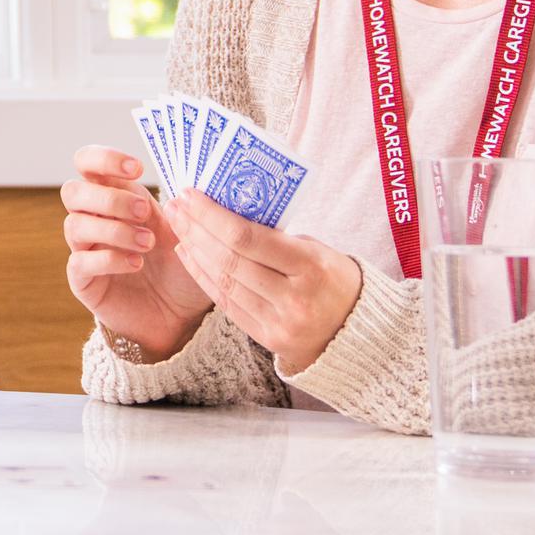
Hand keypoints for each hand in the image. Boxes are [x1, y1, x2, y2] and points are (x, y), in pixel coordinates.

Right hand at [61, 145, 211, 357]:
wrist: (180, 315)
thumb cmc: (179, 266)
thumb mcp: (183, 231)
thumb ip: (177, 206)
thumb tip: (184, 187)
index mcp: (114, 196)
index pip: (88, 163)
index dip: (104, 159)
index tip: (137, 168)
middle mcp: (92, 219)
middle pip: (72, 191)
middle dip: (109, 198)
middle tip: (145, 211)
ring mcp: (84, 249)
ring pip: (74, 224)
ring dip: (114, 229)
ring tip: (148, 243)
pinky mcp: (83, 281)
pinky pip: (80, 262)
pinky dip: (109, 259)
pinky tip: (136, 264)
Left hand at [162, 189, 361, 374]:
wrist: (359, 332)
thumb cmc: (335, 278)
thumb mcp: (316, 249)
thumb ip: (274, 236)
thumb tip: (226, 210)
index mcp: (311, 267)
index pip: (247, 238)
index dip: (212, 215)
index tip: (190, 194)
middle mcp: (294, 298)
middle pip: (229, 259)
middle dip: (195, 229)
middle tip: (175, 205)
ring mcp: (280, 323)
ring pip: (223, 282)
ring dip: (194, 251)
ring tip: (179, 226)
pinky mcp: (268, 339)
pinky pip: (226, 304)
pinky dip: (204, 277)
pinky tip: (189, 255)